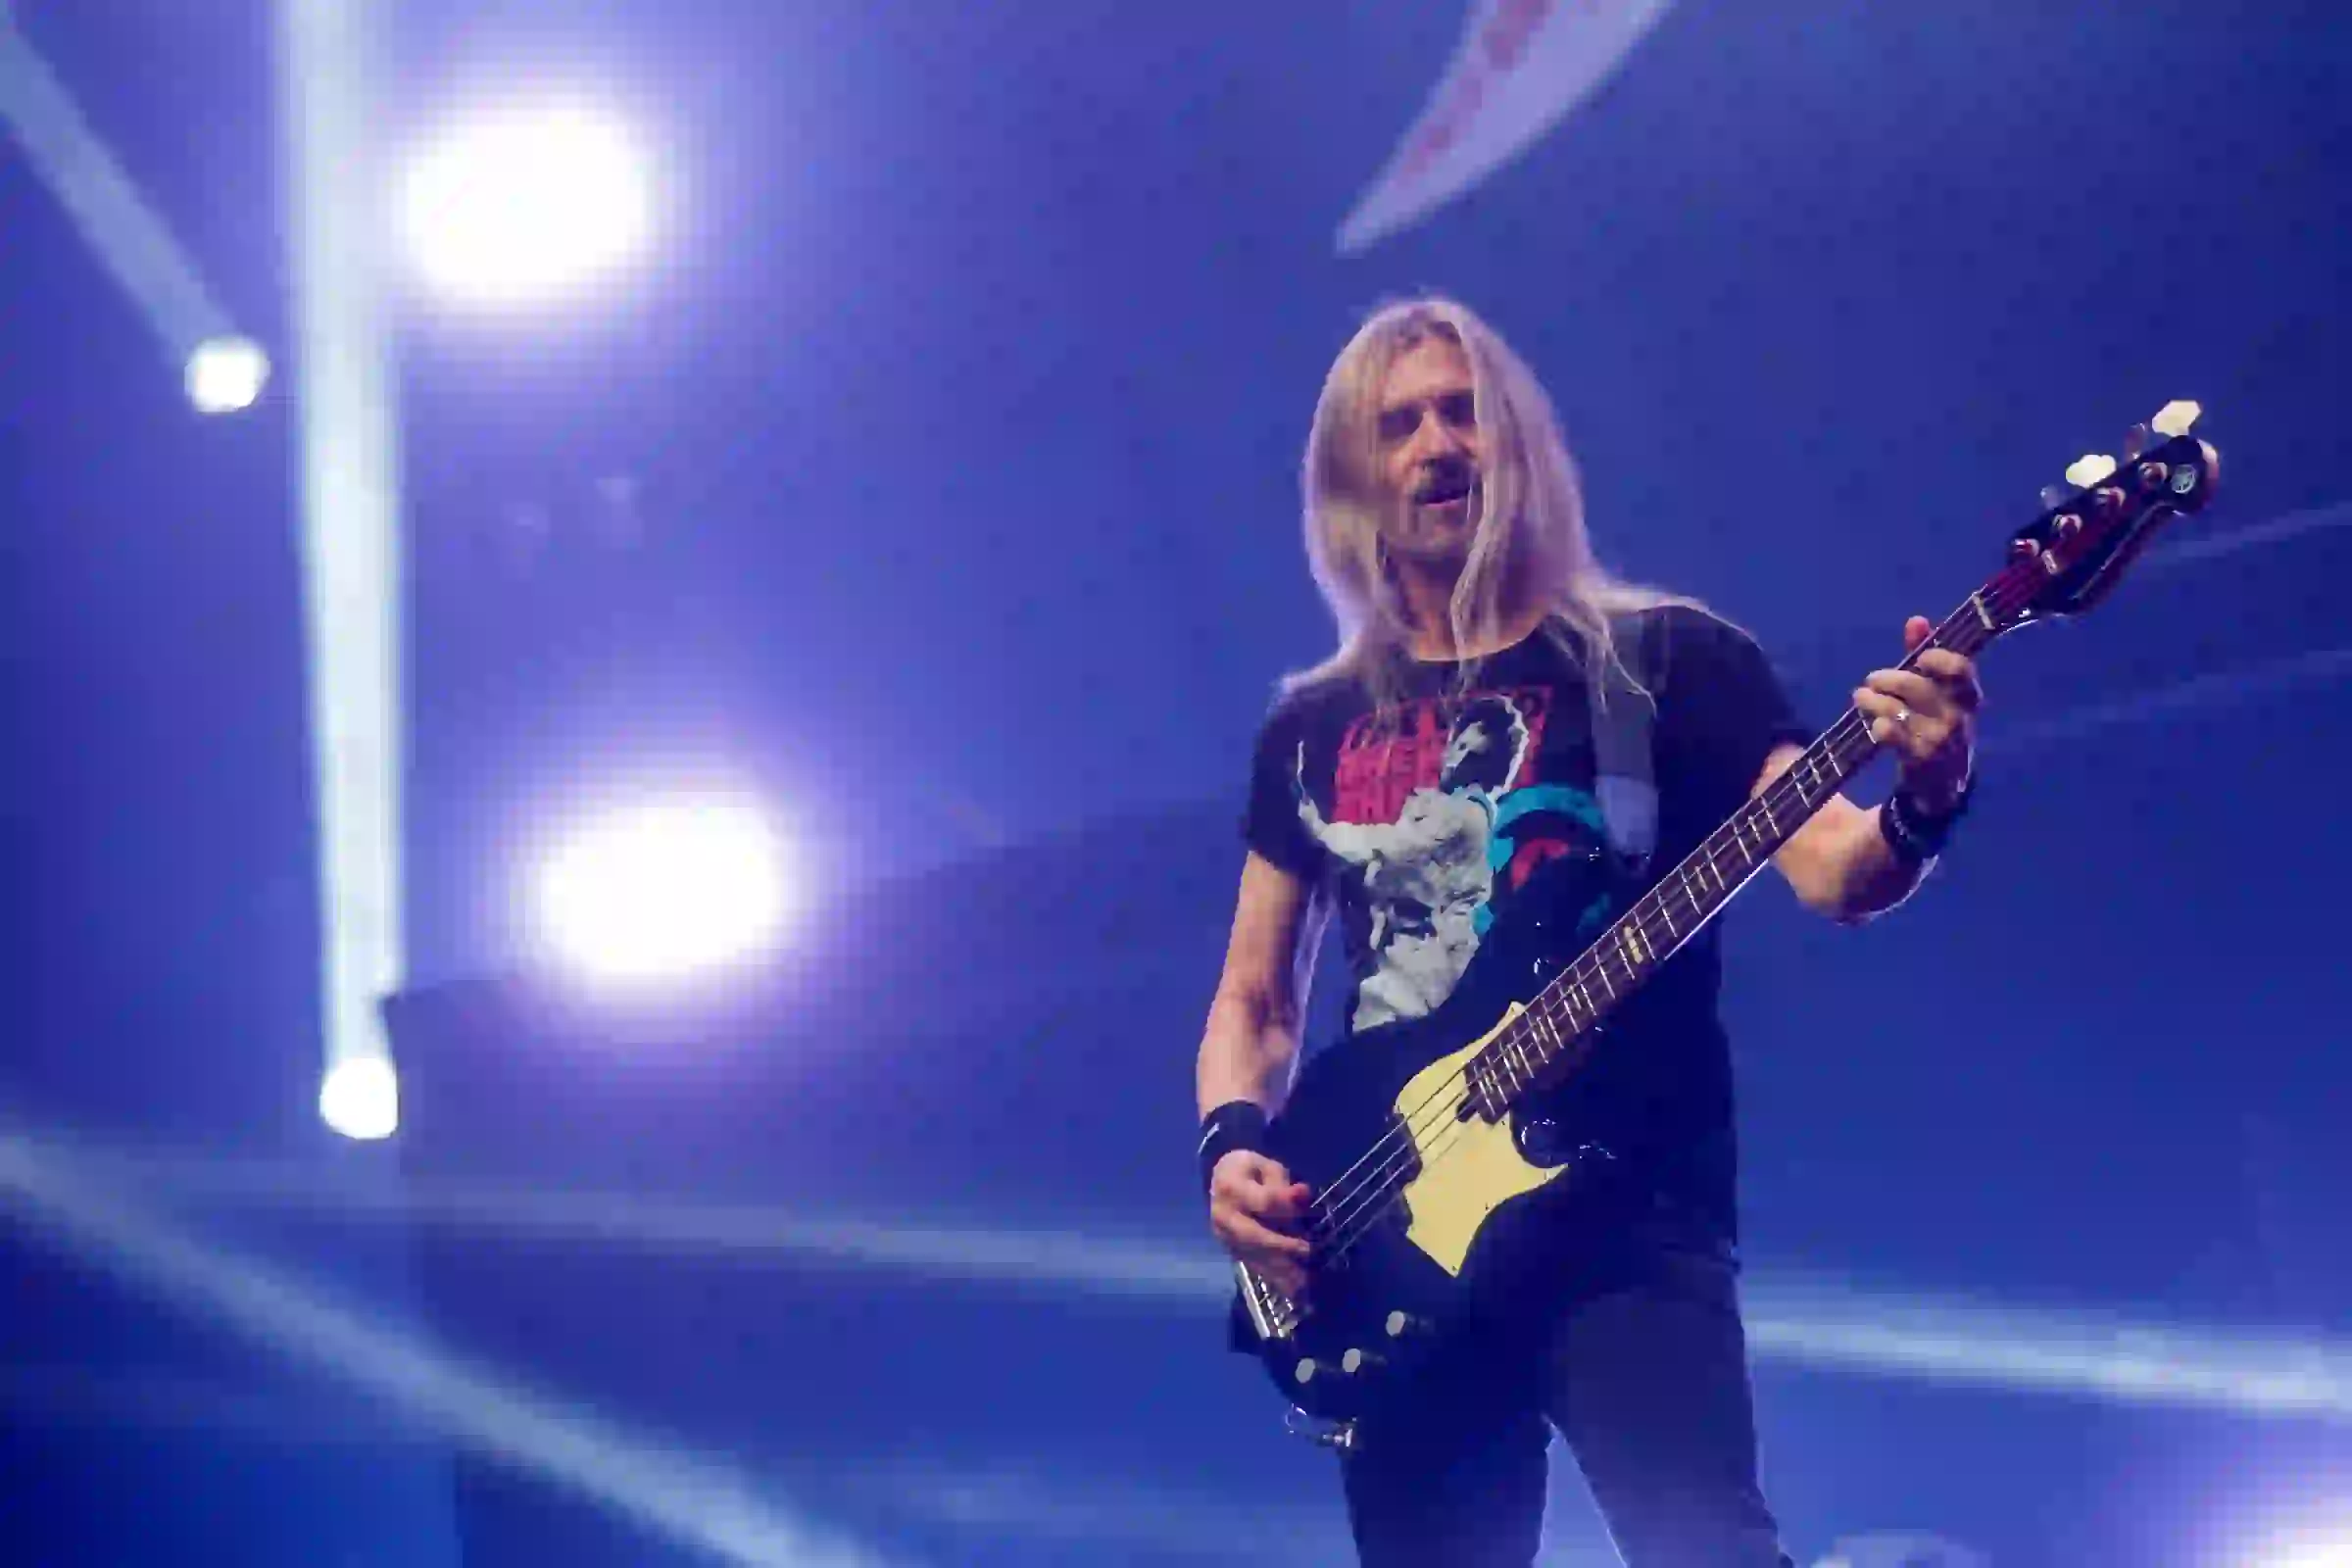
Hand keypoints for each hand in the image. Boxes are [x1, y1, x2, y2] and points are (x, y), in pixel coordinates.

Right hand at [1208, 1149, 1313, 1300]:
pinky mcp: (1232, 1251)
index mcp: (1231, 1187)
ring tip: (1305, 1281)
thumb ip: (1282, 1183)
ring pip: (1254, 1256)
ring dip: (1280, 1269)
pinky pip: (1254, 1266)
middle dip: (1281, 1246)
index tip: (1308, 1205)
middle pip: (1253, 1235)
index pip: (1263, 1202)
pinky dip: (1274, 1278)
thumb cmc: (1250, 1171)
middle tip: (1307, 1251)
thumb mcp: (1266, 1166)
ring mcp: (1225, 1237)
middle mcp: (1224, 1216)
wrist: (1221, 1181)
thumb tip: (1303, 1194)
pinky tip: (1293, 1290)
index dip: (1287, 1206)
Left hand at [1853, 615, 1981, 814]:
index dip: (1940, 658)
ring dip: (1873, 700)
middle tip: (1872, 680)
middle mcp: (1957, 717)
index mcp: (1966, 697)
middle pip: (1917, 687)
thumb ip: (1926, 654)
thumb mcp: (1937, 691)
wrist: (1943, 783)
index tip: (1920, 656)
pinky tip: (1873, 725)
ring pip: (1898, 710)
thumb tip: (1916, 620)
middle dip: (1888, 679)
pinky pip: (1893, 735)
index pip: (1962, 670)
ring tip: (1860, 696)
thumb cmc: (1937, 725)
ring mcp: (1939, 739)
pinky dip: (1879, 727)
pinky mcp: (1920, 759)